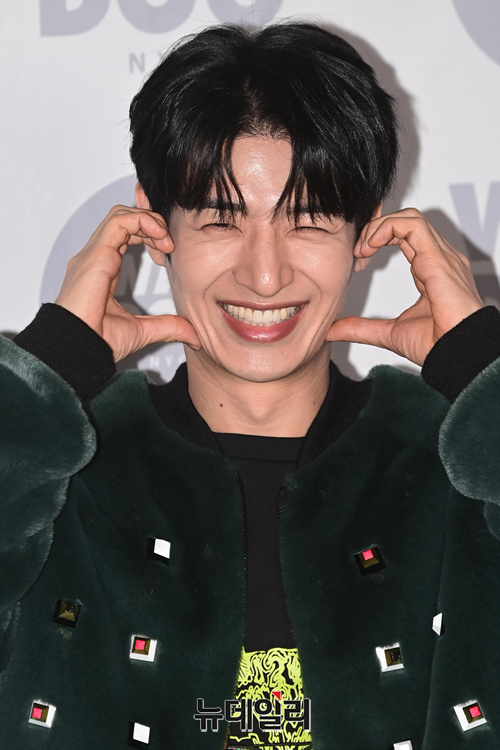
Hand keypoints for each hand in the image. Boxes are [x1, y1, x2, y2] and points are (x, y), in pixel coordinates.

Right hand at [55, 205, 200, 361]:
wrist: (78, 348)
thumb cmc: (97, 341)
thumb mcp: (142, 331)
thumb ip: (168, 327)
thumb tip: (194, 336)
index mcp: (102, 270)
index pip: (124, 234)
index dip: (149, 235)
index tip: (168, 252)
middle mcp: (96, 258)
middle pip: (123, 219)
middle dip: (151, 223)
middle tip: (170, 244)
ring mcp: (93, 254)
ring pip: (121, 215)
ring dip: (149, 220)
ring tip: (166, 240)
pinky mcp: (96, 254)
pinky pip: (118, 221)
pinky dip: (142, 221)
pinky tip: (159, 237)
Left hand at [327, 208, 484, 365]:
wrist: (457, 356)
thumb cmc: (436, 346)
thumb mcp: (388, 333)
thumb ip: (361, 327)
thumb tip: (332, 330)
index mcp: (430, 270)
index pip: (405, 236)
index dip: (377, 237)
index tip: (358, 258)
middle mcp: (439, 258)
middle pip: (407, 221)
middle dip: (376, 227)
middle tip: (357, 250)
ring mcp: (442, 256)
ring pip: (410, 218)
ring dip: (379, 226)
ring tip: (363, 247)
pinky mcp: (439, 258)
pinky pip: (413, 226)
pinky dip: (388, 227)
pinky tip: (372, 246)